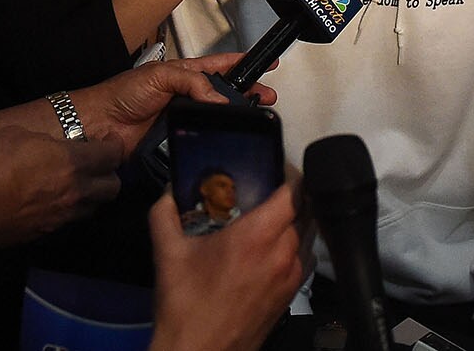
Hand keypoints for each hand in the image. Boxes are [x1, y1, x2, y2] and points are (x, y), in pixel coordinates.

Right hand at [0, 126, 123, 246]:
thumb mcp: (16, 135)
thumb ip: (42, 141)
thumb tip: (48, 148)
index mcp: (73, 162)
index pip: (113, 155)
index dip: (114, 144)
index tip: (107, 139)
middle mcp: (76, 191)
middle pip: (113, 187)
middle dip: (110, 174)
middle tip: (96, 165)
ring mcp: (63, 215)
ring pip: (94, 207)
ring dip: (92, 195)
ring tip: (78, 185)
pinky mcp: (47, 232)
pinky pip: (70, 220)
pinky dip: (70, 210)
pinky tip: (55, 202)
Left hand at [68, 56, 277, 155]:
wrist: (100, 125)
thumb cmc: (123, 93)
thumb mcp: (161, 75)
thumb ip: (193, 82)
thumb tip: (220, 99)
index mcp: (185, 75)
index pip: (221, 66)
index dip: (244, 64)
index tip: (267, 63)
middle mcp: (188, 98)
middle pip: (226, 96)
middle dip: (249, 95)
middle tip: (269, 98)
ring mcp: (185, 121)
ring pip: (217, 121)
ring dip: (233, 121)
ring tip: (254, 120)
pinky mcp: (179, 142)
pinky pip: (202, 142)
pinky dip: (214, 142)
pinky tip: (227, 142)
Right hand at [149, 185, 304, 350]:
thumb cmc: (186, 306)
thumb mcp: (167, 253)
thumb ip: (164, 214)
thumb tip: (169, 191)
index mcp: (257, 237)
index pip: (294, 191)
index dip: (289, 172)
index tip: (275, 167)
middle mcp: (282, 253)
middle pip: (305, 209)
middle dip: (291, 194)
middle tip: (269, 188)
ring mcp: (292, 276)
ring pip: (308, 233)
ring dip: (295, 220)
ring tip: (271, 216)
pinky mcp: (292, 294)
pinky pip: (304, 257)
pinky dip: (294, 245)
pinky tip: (271, 248)